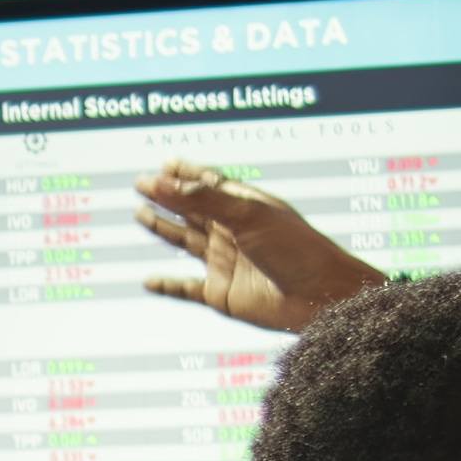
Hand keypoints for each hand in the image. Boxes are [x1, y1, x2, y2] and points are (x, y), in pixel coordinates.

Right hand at [134, 159, 387, 332]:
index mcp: (245, 206)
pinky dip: (167, 285)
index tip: (164, 163)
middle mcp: (234, 232)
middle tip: (140, 185)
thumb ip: (201, 199)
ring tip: (140, 214)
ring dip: (163, 229)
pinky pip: (186, 289)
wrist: (321, 297)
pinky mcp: (221, 294)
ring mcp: (226, 263)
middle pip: (192, 210)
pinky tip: (149, 281)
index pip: (210, 184)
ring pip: (185, 242)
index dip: (187, 174)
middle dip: (167, 197)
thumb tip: (160, 181)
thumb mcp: (247, 215)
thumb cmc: (295, 249)